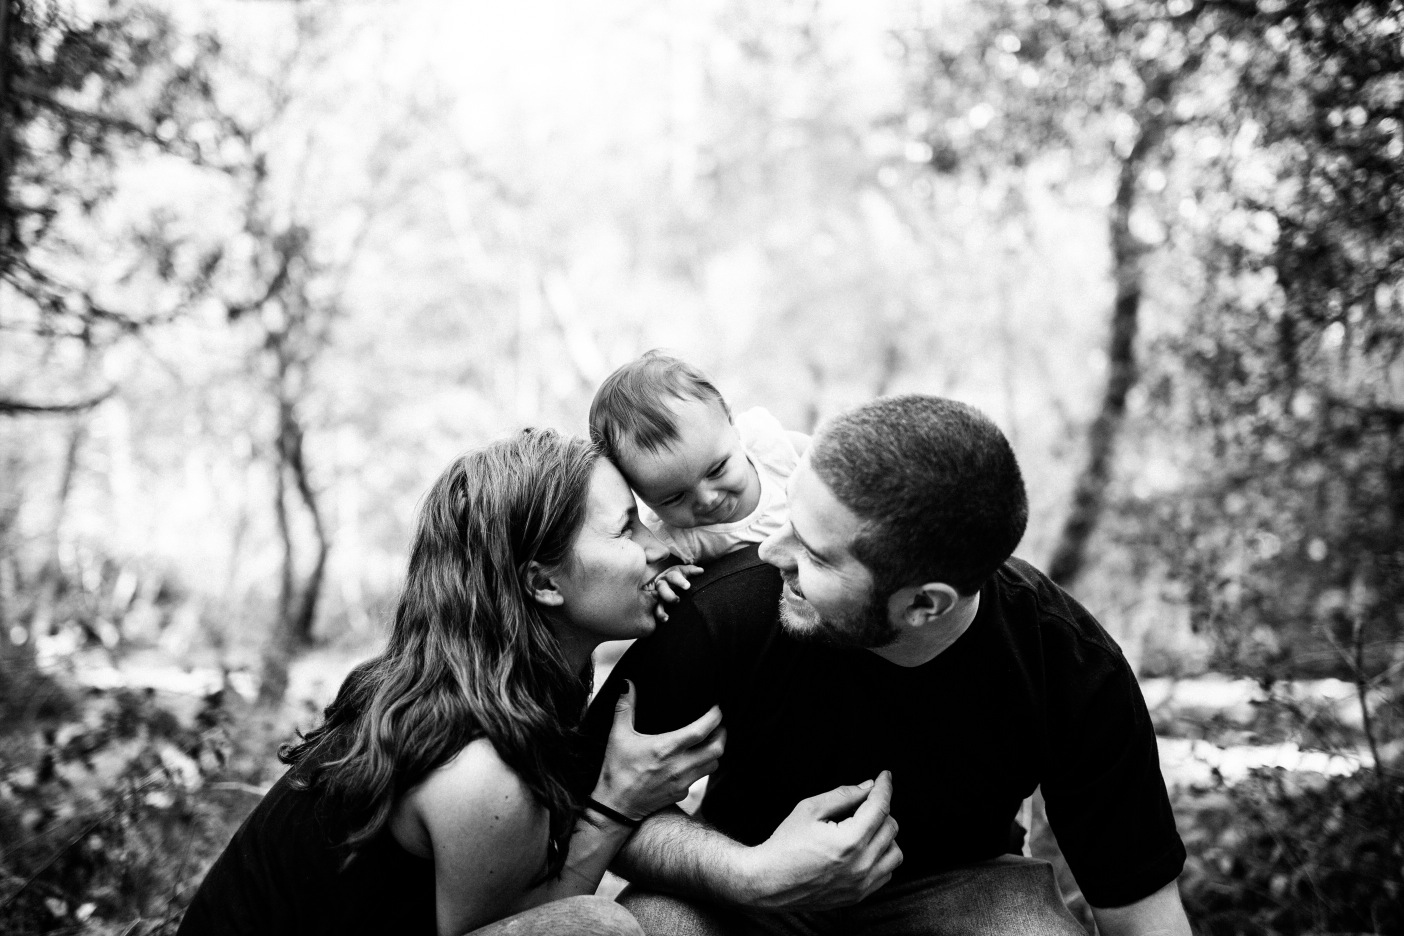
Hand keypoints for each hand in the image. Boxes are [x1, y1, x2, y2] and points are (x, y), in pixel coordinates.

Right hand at [593, 680, 724, 820]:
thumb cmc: (616, 771)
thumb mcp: (618, 736)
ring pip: (713, 765)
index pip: (702, 730)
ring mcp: (683, 782)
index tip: (717, 709)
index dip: (715, 718)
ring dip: (714, 752)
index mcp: (667, 748)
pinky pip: (700, 779)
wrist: (616, 806)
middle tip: (719, 725)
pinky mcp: (681, 794)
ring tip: (709, 742)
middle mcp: (679, 766)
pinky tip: (693, 761)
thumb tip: (626, 685)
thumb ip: (625, 708)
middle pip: (716, 749)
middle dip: (722, 734)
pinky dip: (702, 767)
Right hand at [650, 565, 702, 621]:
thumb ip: (692, 570)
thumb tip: (701, 570)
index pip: (674, 577)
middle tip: (677, 600)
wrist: (666, 581)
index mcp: (669, 575)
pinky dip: (657, 617)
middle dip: (668, 595)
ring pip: (655, 602)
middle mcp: (661, 584)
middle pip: (661, 588)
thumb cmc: (678, 576)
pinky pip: (654, 611)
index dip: (680, 581)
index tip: (688, 586)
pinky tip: (662, 623)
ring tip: (666, 618)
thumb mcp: (683, 571)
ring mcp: (656, 595)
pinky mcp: (654, 604)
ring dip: (660, 610)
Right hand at [738, 771, 901, 909]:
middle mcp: (860, 865)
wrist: (769, 882)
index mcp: (849, 841)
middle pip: (891, 827)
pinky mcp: (858, 896)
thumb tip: (868, 787)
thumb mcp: (809, 809)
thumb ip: (843, 795)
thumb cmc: (785, 844)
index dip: (885, 787)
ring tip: (865, 828)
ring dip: (885, 836)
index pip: (880, 807)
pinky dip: (881, 858)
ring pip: (895, 853)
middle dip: (880, 809)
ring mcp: (861, 884)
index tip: (885, 776)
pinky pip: (886, 873)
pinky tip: (864, 850)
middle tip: (862, 804)